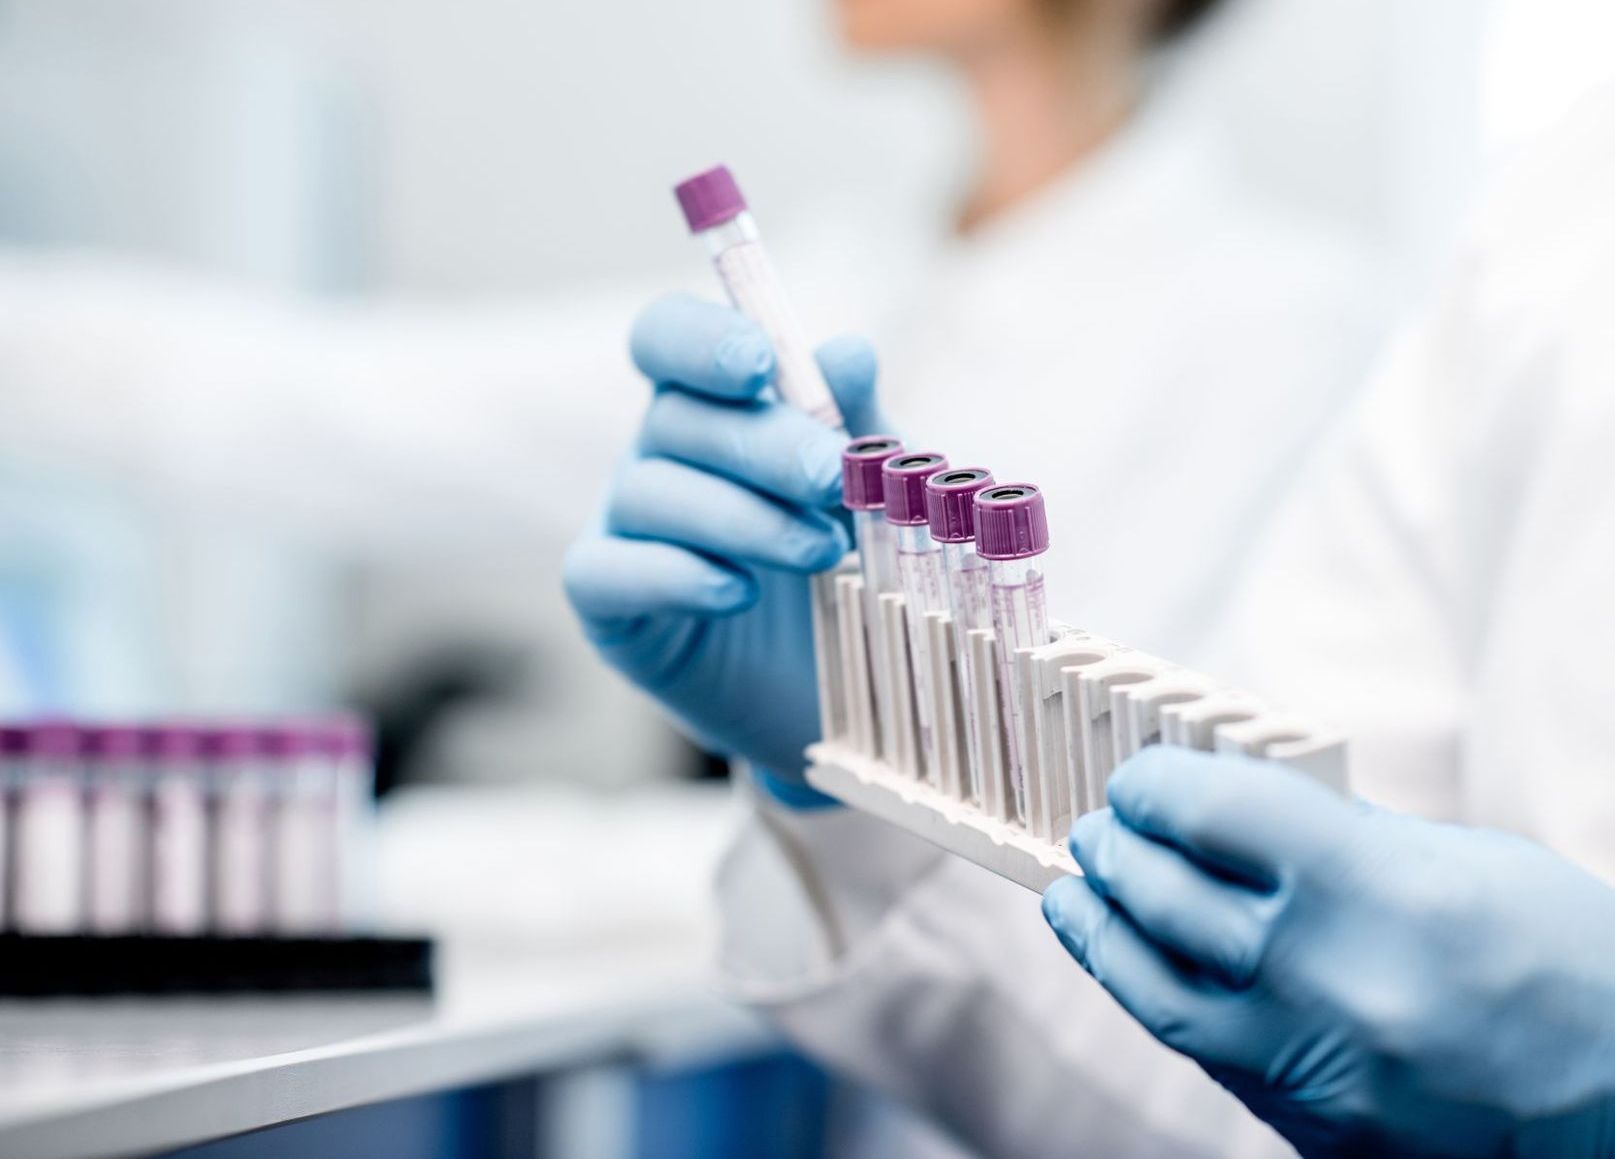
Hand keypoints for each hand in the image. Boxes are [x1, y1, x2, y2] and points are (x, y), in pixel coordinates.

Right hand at [564, 294, 886, 788]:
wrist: (844, 687)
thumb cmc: (853, 565)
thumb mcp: (872, 489)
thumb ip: (859, 422)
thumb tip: (847, 350)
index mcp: (712, 403)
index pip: (668, 336)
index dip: (701, 340)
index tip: (760, 365)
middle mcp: (657, 453)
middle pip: (674, 416)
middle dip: (759, 444)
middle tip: (830, 479)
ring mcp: (623, 526)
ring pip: (649, 493)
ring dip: (740, 517)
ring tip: (822, 553)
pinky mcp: (609, 606)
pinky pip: (607, 572)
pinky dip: (674, 576)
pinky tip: (738, 593)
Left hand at [1042, 747, 1614, 1157]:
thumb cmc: (1565, 960)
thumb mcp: (1458, 861)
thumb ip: (1335, 837)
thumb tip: (1230, 817)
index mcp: (1371, 885)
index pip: (1206, 812)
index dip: (1152, 787)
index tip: (1137, 781)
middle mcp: (1328, 976)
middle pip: (1163, 896)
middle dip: (1116, 851)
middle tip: (1099, 831)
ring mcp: (1314, 1066)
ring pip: (1153, 989)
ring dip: (1101, 932)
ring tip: (1078, 894)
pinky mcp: (1313, 1129)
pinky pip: (1206, 1054)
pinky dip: (1160, 998)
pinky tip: (1140, 966)